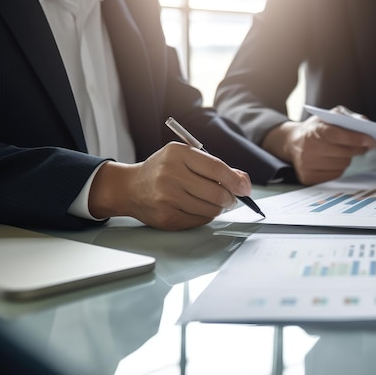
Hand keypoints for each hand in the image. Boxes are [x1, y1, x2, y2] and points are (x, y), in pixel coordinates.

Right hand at [88, 142, 252, 229]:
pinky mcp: (167, 218)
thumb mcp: (185, 157)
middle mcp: (170, 175)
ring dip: (218, 207)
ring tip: (212, 201)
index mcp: (177, 154)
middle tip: (231, 198)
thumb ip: (214, 167)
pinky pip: (200, 220)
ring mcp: (167, 198)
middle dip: (231, 198)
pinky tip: (196, 207)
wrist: (130, 188)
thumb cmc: (163, 169)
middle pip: (217, 193)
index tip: (246, 188)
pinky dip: (205, 215)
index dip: (236, 180)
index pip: (217, 168)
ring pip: (211, 209)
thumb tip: (244, 181)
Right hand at [263, 112, 375, 184]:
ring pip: (342, 165)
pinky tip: (333, 161)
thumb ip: (349, 117)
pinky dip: (339, 168)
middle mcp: (309, 148)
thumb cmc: (316, 129)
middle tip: (364, 146)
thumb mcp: (330, 116)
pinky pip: (335, 175)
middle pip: (344, 153)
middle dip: (357, 149)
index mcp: (315, 130)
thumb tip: (366, 124)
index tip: (372, 141)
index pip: (339, 136)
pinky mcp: (308, 177)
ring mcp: (307, 164)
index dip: (357, 139)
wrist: (293, 143)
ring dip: (347, 159)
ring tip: (341, 152)